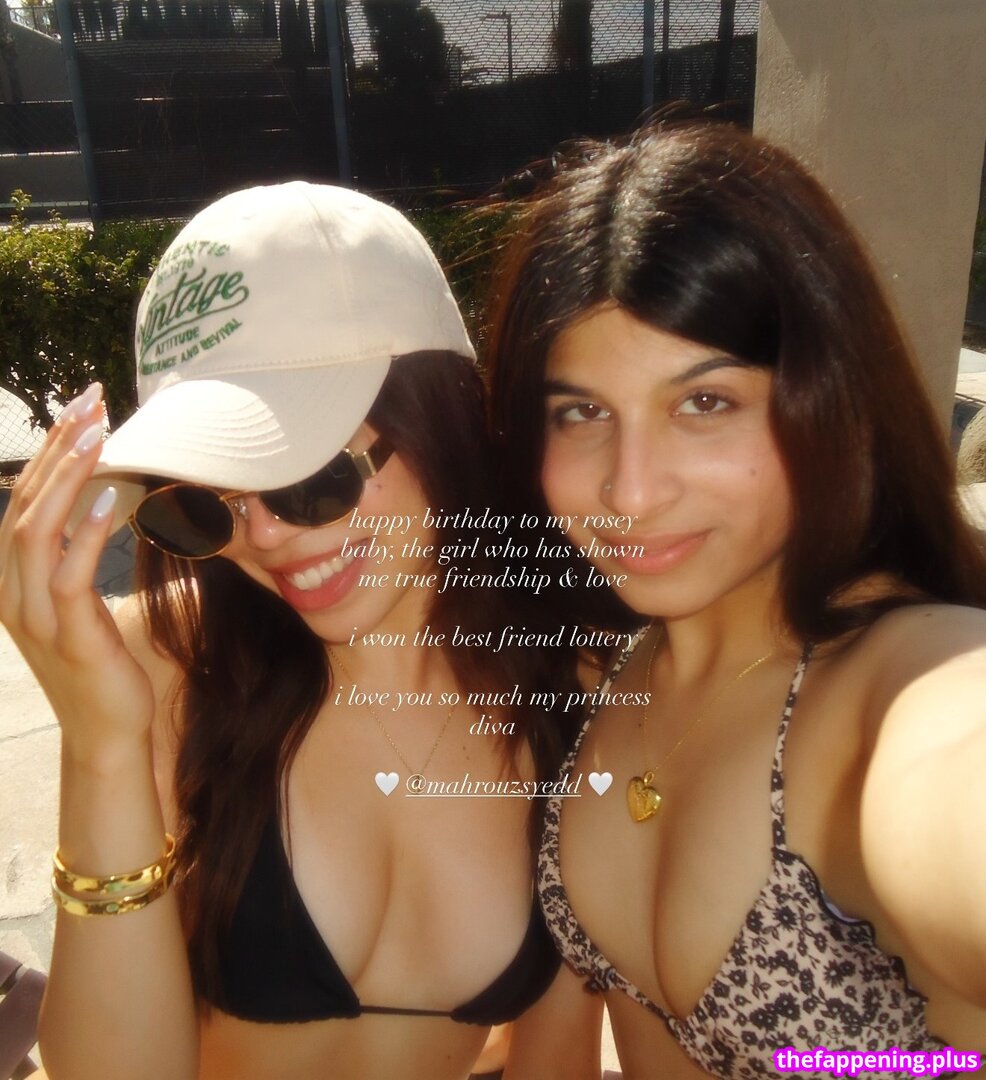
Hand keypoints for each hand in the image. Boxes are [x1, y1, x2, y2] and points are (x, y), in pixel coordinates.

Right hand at [0, 384, 155, 762]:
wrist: (108, 731)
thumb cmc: (102, 661)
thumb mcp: (81, 603)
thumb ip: (77, 556)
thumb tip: (104, 504)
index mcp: (12, 581)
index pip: (23, 500)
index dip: (49, 451)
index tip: (81, 407)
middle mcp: (12, 593)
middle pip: (24, 505)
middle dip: (57, 449)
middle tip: (92, 402)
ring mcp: (36, 617)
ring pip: (36, 533)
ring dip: (68, 478)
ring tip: (98, 435)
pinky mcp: (69, 637)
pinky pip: (69, 577)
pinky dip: (86, 534)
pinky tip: (113, 499)